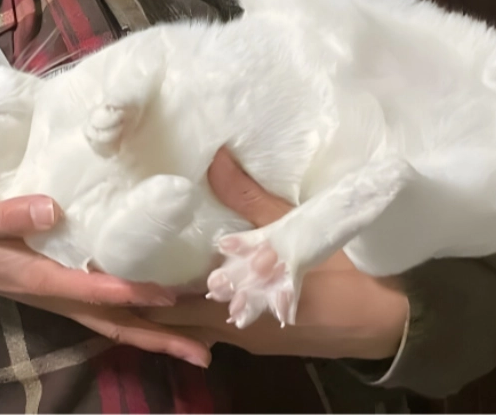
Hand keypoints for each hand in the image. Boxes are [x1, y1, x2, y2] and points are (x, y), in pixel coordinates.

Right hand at [0, 193, 211, 366]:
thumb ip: (10, 215)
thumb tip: (52, 209)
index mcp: (40, 278)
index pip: (89, 290)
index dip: (126, 293)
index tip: (165, 295)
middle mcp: (60, 296)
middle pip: (115, 324)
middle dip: (158, 339)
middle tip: (203, 351)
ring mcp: (67, 298)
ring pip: (117, 324)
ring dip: (158, 335)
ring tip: (201, 345)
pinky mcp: (70, 290)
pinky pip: (111, 311)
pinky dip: (142, 318)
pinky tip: (169, 312)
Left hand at [142, 148, 409, 360]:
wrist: (389, 320)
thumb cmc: (344, 275)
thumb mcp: (295, 231)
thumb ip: (249, 197)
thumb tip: (215, 158)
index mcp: (236, 304)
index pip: (170, 305)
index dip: (138, 290)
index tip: (106, 271)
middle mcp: (237, 328)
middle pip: (178, 321)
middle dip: (151, 301)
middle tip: (119, 273)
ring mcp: (252, 336)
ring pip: (201, 325)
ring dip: (178, 306)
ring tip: (151, 276)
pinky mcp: (268, 336)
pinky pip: (224, 326)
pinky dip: (206, 309)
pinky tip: (203, 289)